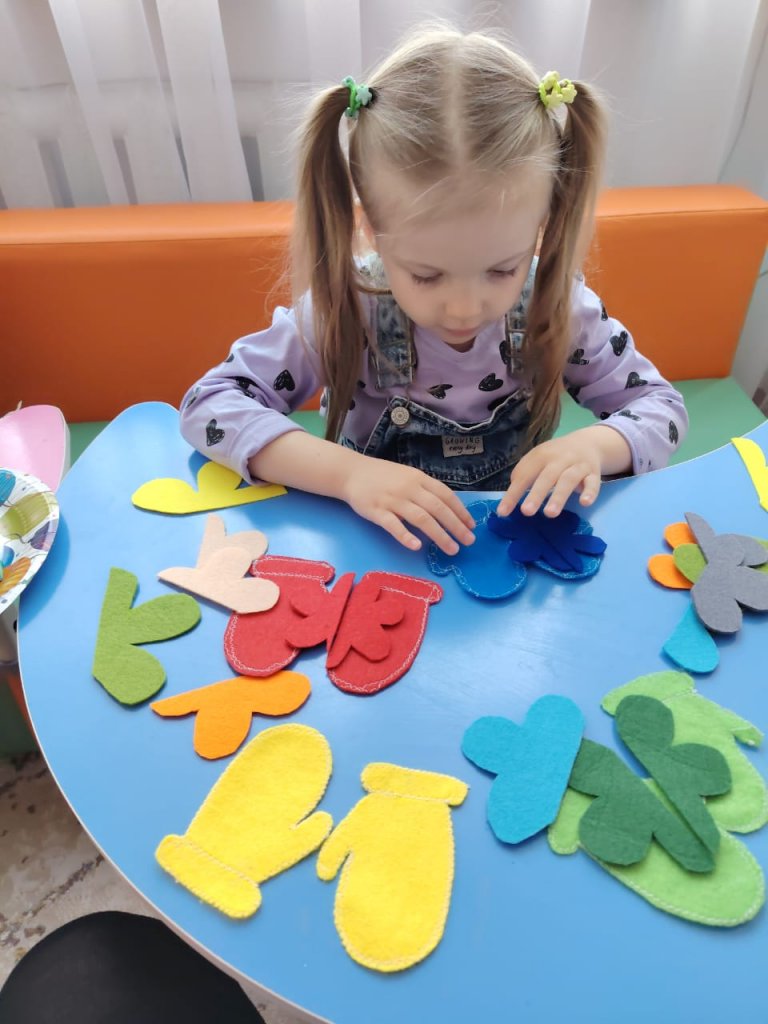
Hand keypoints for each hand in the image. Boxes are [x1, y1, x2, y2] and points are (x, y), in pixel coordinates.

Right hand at [340, 457, 475, 554]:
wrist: (351, 472)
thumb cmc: (382, 476)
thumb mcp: (407, 476)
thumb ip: (425, 490)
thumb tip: (448, 508)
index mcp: (418, 478)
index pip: (445, 495)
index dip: (460, 511)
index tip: (471, 525)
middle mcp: (409, 488)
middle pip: (437, 508)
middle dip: (456, 526)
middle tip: (469, 541)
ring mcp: (393, 500)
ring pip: (421, 518)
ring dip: (439, 535)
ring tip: (452, 549)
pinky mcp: (376, 511)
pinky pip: (393, 525)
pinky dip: (406, 536)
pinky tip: (417, 546)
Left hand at [496, 426, 631, 517]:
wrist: (587, 443)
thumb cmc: (555, 457)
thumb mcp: (537, 459)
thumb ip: (524, 475)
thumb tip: (510, 497)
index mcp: (541, 455)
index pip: (524, 475)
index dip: (513, 493)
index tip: (503, 512)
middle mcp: (559, 459)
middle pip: (547, 476)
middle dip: (536, 494)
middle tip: (526, 512)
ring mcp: (577, 465)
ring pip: (568, 479)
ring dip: (559, 496)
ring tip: (550, 513)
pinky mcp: (593, 473)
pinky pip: (593, 483)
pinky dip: (590, 492)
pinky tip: (585, 503)